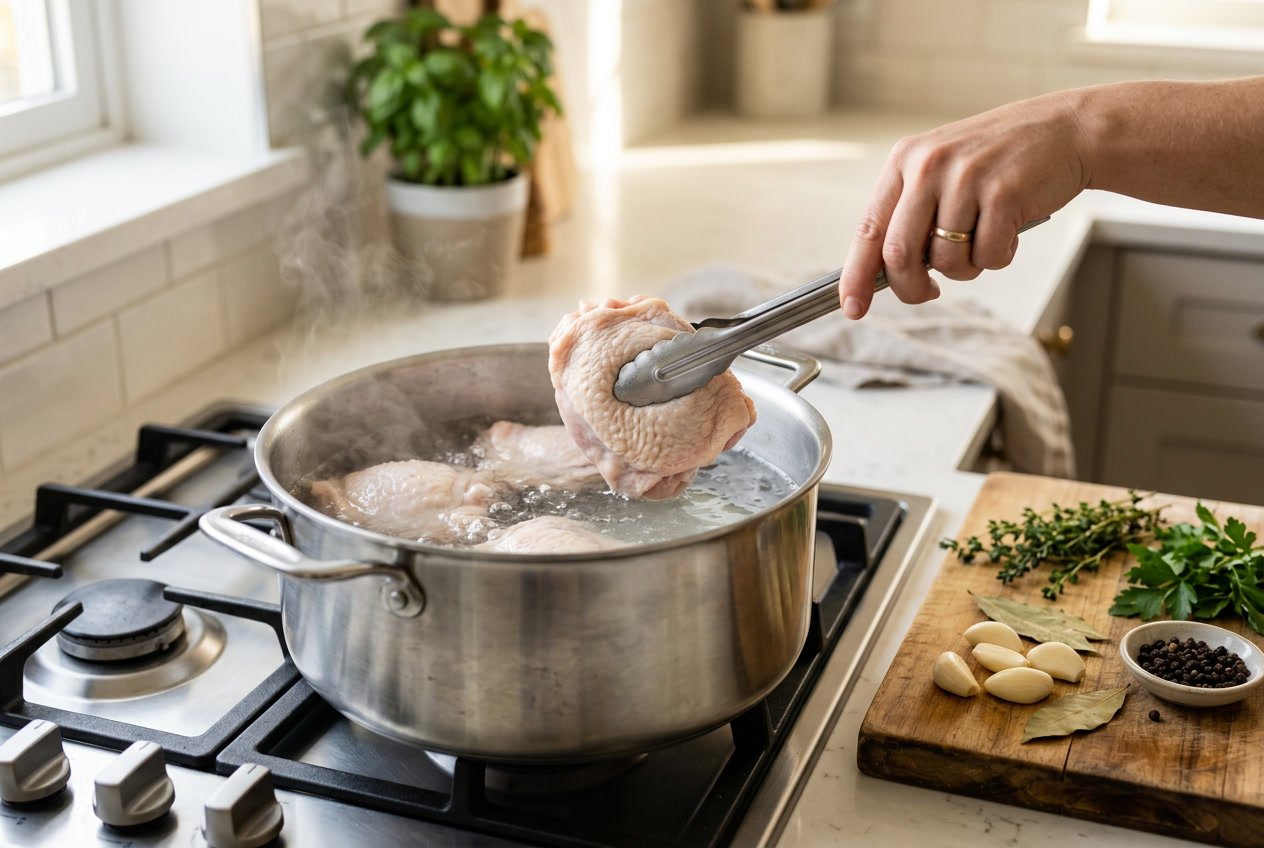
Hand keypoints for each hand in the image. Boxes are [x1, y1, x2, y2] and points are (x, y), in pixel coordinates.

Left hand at [838, 91, 1090, 317]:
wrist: (1067, 129)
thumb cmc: (1000, 160)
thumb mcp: (943, 170)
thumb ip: (912, 212)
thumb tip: (884, 272)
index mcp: (905, 160)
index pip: (868, 229)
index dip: (857, 275)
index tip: (851, 307)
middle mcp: (929, 166)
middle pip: (899, 255)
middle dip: (911, 287)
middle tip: (930, 292)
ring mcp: (966, 178)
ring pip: (946, 260)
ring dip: (967, 268)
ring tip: (985, 239)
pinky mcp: (1003, 194)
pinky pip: (988, 257)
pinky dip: (999, 257)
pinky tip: (1010, 231)